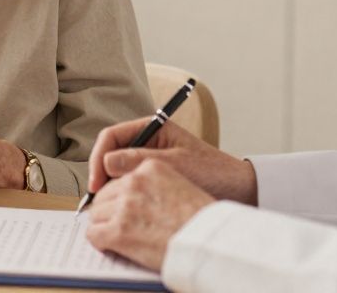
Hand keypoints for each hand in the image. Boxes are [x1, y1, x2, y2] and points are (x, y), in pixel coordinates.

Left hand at [85, 159, 213, 270]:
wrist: (213, 242)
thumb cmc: (204, 218)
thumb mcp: (181, 183)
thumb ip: (154, 181)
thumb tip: (134, 193)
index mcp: (151, 167)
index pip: (118, 173)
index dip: (117, 192)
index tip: (117, 203)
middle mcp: (135, 182)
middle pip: (104, 194)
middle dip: (108, 208)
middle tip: (117, 222)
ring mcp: (125, 206)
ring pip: (96, 213)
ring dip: (103, 224)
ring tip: (116, 235)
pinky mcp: (119, 230)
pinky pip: (94, 233)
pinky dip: (98, 240)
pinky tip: (108, 244)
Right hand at [88, 117, 256, 204]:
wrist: (240, 190)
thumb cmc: (213, 172)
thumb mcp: (175, 164)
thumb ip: (140, 160)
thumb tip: (107, 163)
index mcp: (152, 127)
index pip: (111, 137)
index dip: (98, 158)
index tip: (96, 182)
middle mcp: (146, 141)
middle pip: (110, 153)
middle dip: (101, 174)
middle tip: (96, 198)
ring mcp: (148, 160)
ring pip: (117, 170)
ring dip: (110, 186)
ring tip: (107, 206)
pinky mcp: (153, 178)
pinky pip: (129, 183)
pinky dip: (122, 194)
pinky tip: (122, 208)